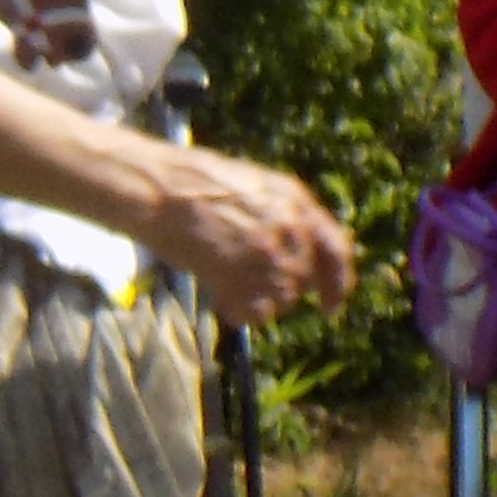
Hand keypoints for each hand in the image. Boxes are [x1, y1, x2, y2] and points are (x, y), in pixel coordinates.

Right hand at [139, 152, 355, 327]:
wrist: (158, 190)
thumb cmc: (192, 183)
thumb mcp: (253, 187)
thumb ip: (282, 216)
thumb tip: (296, 253)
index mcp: (296, 201)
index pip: (336, 251)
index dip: (338, 282)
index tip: (331, 306)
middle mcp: (290, 229)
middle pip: (303, 280)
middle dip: (281, 291)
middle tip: (249, 290)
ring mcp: (267, 256)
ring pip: (281, 300)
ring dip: (258, 302)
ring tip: (225, 288)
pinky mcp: (242, 278)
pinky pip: (254, 313)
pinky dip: (238, 312)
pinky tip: (219, 299)